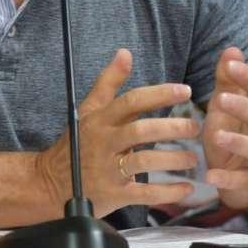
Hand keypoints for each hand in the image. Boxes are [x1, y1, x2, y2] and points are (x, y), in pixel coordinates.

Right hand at [36, 49, 199, 214]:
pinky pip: (144, 193)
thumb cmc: (78, 143)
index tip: (186, 91)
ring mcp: (109, 169)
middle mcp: (105, 142)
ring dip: (172, 159)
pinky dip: (168, 192)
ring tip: (192, 158)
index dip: (160, 94)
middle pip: (141, 130)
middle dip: (171, 128)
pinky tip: (186, 188)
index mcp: (101, 119)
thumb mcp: (89, 109)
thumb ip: (109, 82)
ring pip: (144, 161)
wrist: (52, 183)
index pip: (132, 101)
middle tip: (195, 127)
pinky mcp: (114, 194)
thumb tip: (125, 52)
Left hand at [202, 47, 247, 210]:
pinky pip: (243, 182)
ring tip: (217, 136)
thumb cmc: (235, 137)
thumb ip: (228, 81)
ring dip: (238, 142)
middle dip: (244, 106)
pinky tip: (210, 175)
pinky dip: (228, 179)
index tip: (232, 64)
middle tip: (221, 98)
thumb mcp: (227, 109)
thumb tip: (232, 49)